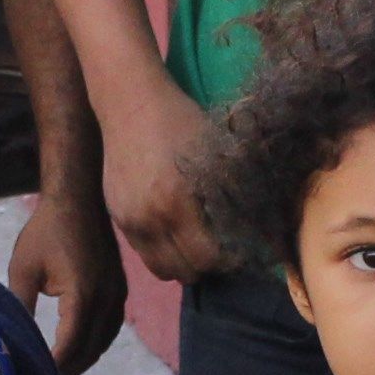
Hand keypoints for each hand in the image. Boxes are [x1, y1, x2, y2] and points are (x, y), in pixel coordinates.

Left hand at [8, 187, 127, 374]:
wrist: (79, 199)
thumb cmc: (46, 231)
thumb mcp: (24, 269)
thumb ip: (21, 306)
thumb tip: (10, 337)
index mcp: (82, 296)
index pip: (70, 345)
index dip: (55, 365)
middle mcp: (106, 300)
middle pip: (90, 350)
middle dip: (69, 368)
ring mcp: (118, 295)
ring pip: (104, 341)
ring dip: (84, 358)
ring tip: (61, 369)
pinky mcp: (120, 290)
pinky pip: (111, 327)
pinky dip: (96, 342)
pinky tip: (79, 347)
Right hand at [100, 71, 222, 284]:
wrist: (129, 102)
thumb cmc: (180, 120)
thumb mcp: (215, 152)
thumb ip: (233, 192)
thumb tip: (258, 226)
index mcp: (177, 201)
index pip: (207, 257)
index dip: (228, 260)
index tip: (239, 251)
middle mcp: (149, 218)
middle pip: (184, 272)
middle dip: (207, 266)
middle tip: (220, 249)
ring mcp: (129, 220)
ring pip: (161, 269)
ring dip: (182, 264)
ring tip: (195, 245)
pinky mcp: (117, 216)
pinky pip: (143, 252)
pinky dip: (162, 249)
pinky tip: (174, 229)